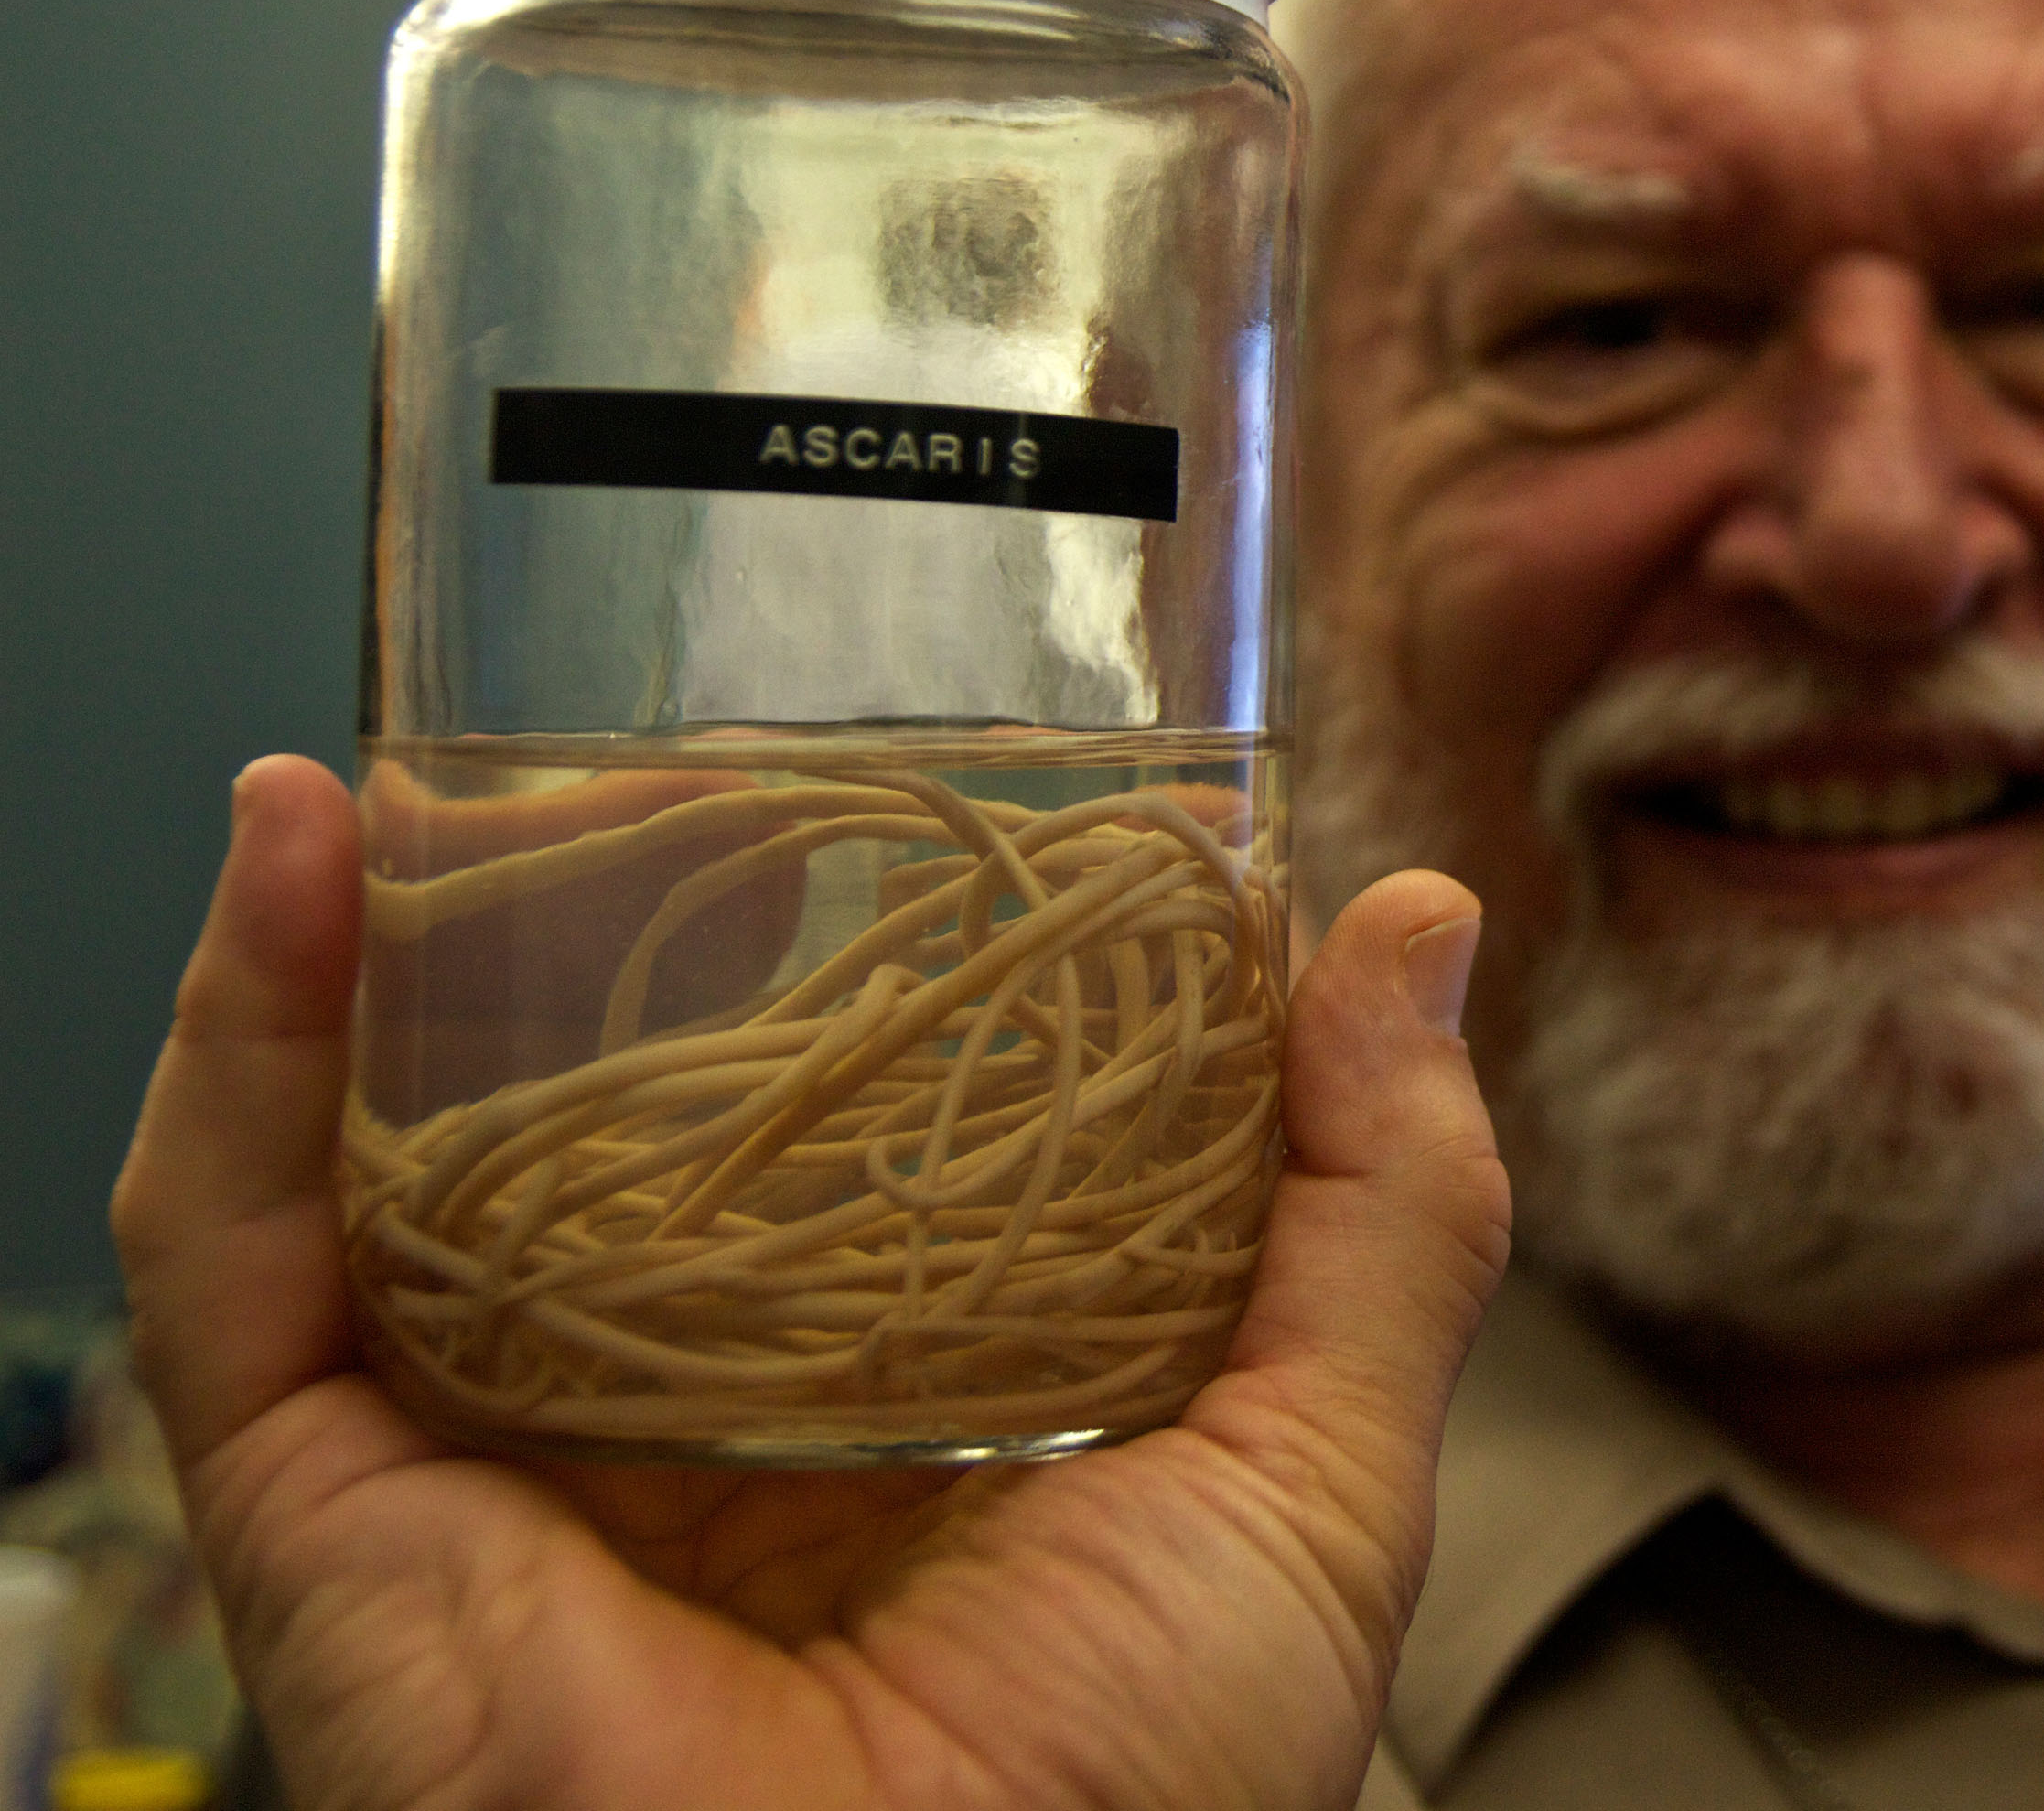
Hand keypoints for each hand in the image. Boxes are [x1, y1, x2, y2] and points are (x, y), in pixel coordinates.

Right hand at [116, 755, 1508, 1810]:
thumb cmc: (1143, 1794)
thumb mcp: (1317, 1467)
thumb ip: (1380, 1204)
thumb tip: (1411, 927)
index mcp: (896, 1398)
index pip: (848, 1135)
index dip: (853, 956)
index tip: (888, 778)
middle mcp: (683, 1414)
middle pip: (601, 1125)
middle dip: (595, 924)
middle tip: (642, 737)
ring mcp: (496, 1450)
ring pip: (393, 1156)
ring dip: (385, 943)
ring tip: (435, 752)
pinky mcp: (330, 1509)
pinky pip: (234, 1253)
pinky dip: (235, 1051)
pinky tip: (292, 859)